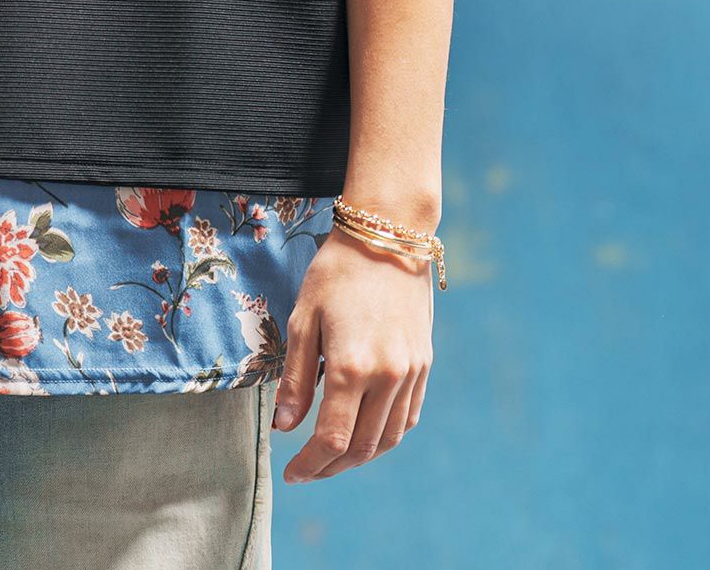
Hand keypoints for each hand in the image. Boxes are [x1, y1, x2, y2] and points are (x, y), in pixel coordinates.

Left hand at [272, 225, 433, 481]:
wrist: (388, 237)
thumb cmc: (336, 272)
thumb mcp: (303, 318)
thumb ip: (296, 378)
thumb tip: (285, 428)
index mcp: (351, 367)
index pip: (331, 439)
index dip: (310, 463)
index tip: (291, 473)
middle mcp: (387, 377)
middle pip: (361, 446)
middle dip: (331, 466)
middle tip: (307, 470)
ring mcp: (411, 373)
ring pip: (387, 438)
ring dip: (359, 456)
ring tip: (332, 458)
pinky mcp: (424, 365)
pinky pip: (407, 417)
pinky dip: (385, 435)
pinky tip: (364, 433)